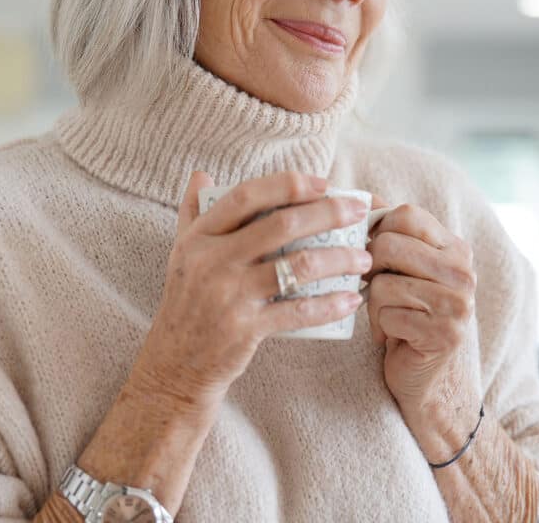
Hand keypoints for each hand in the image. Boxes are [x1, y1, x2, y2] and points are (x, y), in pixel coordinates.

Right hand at [131, 170, 371, 414]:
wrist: (175, 364)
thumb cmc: (185, 302)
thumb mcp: (180, 253)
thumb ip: (192, 212)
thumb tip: (202, 174)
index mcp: (200, 237)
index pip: (246, 197)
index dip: (287, 184)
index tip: (322, 183)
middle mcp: (213, 261)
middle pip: (281, 225)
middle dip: (328, 213)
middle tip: (358, 211)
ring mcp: (230, 295)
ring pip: (298, 266)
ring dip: (339, 259)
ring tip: (363, 259)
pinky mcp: (246, 328)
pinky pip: (298, 311)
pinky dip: (329, 304)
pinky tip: (351, 299)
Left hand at [364, 198, 483, 446]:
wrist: (428, 379)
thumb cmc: (408, 316)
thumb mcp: (405, 269)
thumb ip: (391, 233)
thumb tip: (360, 197)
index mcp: (455, 247)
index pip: (406, 213)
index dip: (377, 230)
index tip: (373, 254)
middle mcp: (463, 271)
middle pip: (388, 246)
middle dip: (369, 270)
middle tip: (377, 289)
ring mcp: (458, 303)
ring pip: (383, 283)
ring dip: (374, 305)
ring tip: (390, 316)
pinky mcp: (445, 334)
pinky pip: (387, 315)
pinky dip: (381, 328)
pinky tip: (396, 337)